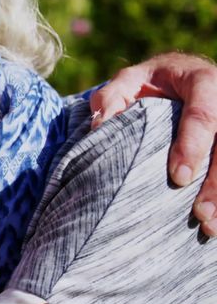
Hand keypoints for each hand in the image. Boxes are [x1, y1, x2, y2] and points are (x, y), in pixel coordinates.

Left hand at [90, 52, 216, 235]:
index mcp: (202, 82)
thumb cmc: (151, 82)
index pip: (202, 116)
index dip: (193, 147)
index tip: (178, 178)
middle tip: (200, 213)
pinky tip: (215, 222)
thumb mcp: (129, 80)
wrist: (180, 77)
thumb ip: (112, 97)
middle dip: (216, 182)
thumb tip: (98, 125)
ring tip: (209, 226)